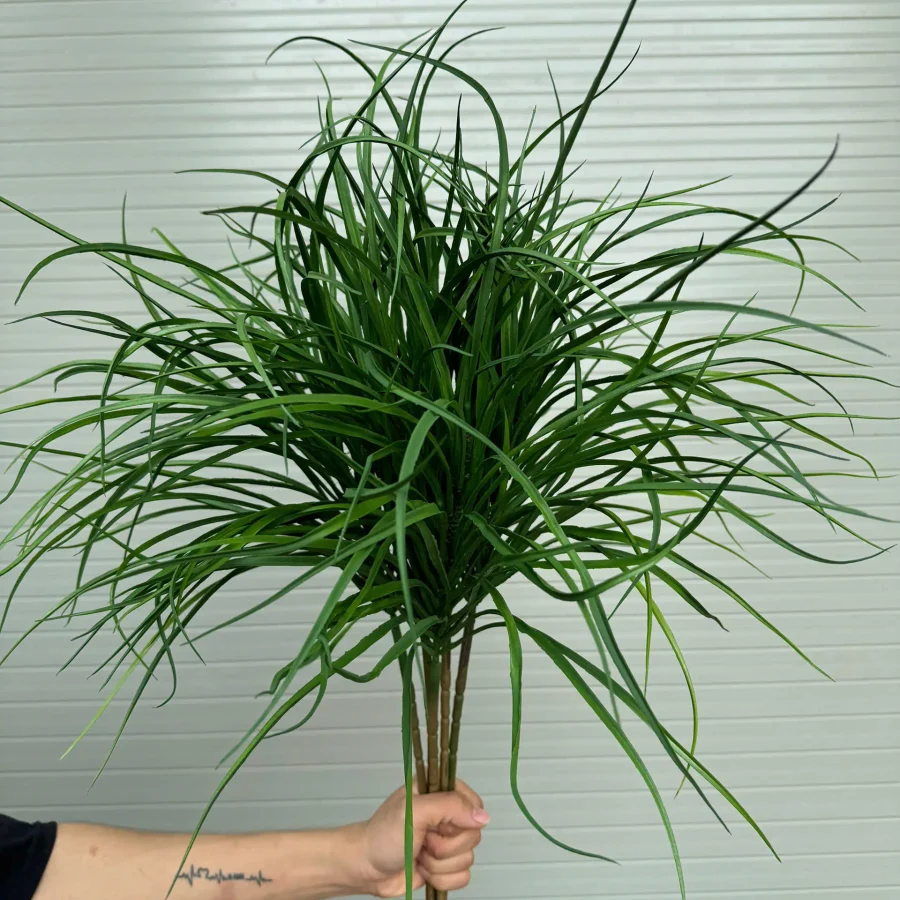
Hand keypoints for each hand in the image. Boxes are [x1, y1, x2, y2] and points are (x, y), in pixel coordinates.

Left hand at [347, 781, 488, 896]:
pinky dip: (441, 878)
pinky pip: (462, 877)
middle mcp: (446, 816)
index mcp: (441, 793)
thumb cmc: (382, 836)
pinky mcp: (445, 865)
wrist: (367, 867)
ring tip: (419, 854)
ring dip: (439, 864)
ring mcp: (446, 841)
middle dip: (444, 846)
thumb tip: (482, 816)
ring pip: (468, 859)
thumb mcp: (413, 812)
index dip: (460, 821)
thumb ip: (449, 806)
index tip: (439, 825)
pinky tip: (423, 869)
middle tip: (423, 840)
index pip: (474, 805)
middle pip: (473, 836)